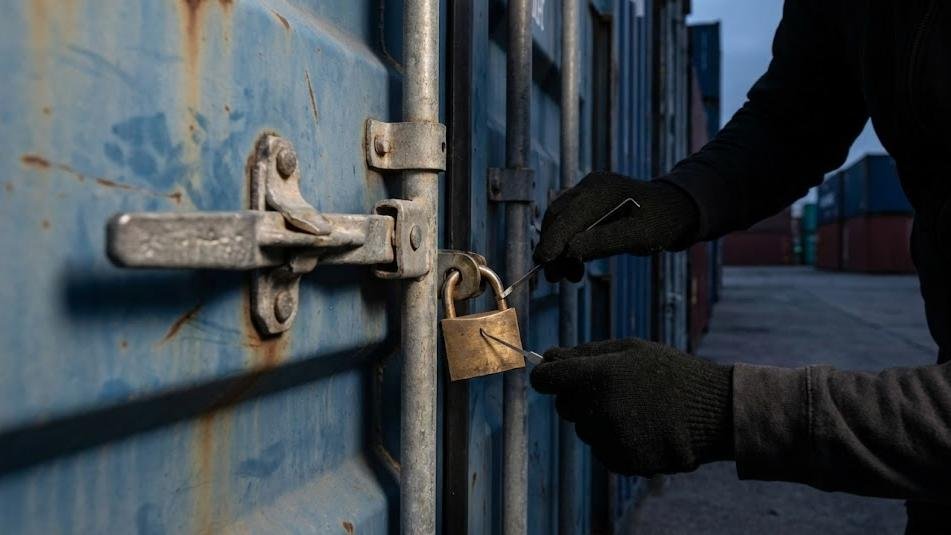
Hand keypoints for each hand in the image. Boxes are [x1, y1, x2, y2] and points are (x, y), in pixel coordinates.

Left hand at [530, 338, 733, 476]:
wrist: (714, 411)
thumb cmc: (670, 372)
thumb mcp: (630, 349)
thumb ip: (585, 353)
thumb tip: (547, 357)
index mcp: (598, 375)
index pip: (545, 380)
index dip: (545, 377)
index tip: (550, 378)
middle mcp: (599, 408)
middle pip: (564, 406)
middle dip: (578, 397)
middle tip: (613, 389)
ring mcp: (610, 437)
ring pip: (583, 429)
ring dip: (598, 419)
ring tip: (636, 409)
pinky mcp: (621, 461)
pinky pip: (601, 449)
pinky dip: (614, 441)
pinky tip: (642, 428)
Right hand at [533, 172, 699, 281]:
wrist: (676, 209)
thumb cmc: (662, 221)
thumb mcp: (639, 236)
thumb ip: (604, 241)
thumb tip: (570, 250)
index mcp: (602, 190)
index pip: (567, 216)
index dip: (552, 240)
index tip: (543, 263)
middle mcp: (590, 186)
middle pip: (557, 217)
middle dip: (552, 248)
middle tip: (553, 277)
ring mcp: (588, 193)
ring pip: (561, 222)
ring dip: (559, 250)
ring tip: (569, 276)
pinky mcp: (589, 204)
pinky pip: (570, 224)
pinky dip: (569, 245)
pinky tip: (576, 265)